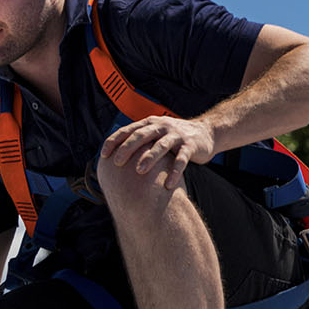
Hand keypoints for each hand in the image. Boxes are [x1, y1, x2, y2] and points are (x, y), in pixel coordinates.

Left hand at [99, 115, 215, 190]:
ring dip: (150, 158)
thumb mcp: (155, 135)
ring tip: (139, 171)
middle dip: (128, 148)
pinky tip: (168, 184)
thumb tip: (113, 157)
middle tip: (117, 162)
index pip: (128, 130)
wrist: (206, 133)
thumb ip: (139, 141)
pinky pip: (181, 159)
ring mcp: (177, 135)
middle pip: (142, 135)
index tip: (103, 154)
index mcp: (150, 124)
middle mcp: (162, 127)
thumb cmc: (174, 138)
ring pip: (161, 146)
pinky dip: (175, 171)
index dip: (114, 141)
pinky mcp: (190, 146)